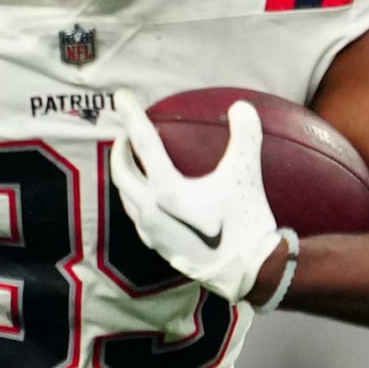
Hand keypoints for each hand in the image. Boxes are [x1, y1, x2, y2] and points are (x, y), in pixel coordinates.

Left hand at [109, 90, 282, 303]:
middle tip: (126, 132)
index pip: (143, 143)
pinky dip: (135, 196)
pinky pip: (136, 215)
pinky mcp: (157, 245)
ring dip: (125, 173)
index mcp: (166, 189)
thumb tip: (241, 106)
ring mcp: (150, 229)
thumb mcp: (247, 174)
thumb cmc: (245, 221)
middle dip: (120, 148)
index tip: (120, 96)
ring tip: (133, 161)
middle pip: (122, 171)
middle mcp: (150, 209)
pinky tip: (148, 196)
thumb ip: (245, 136)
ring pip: (125, 195)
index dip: (132, 115)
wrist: (248, 270)